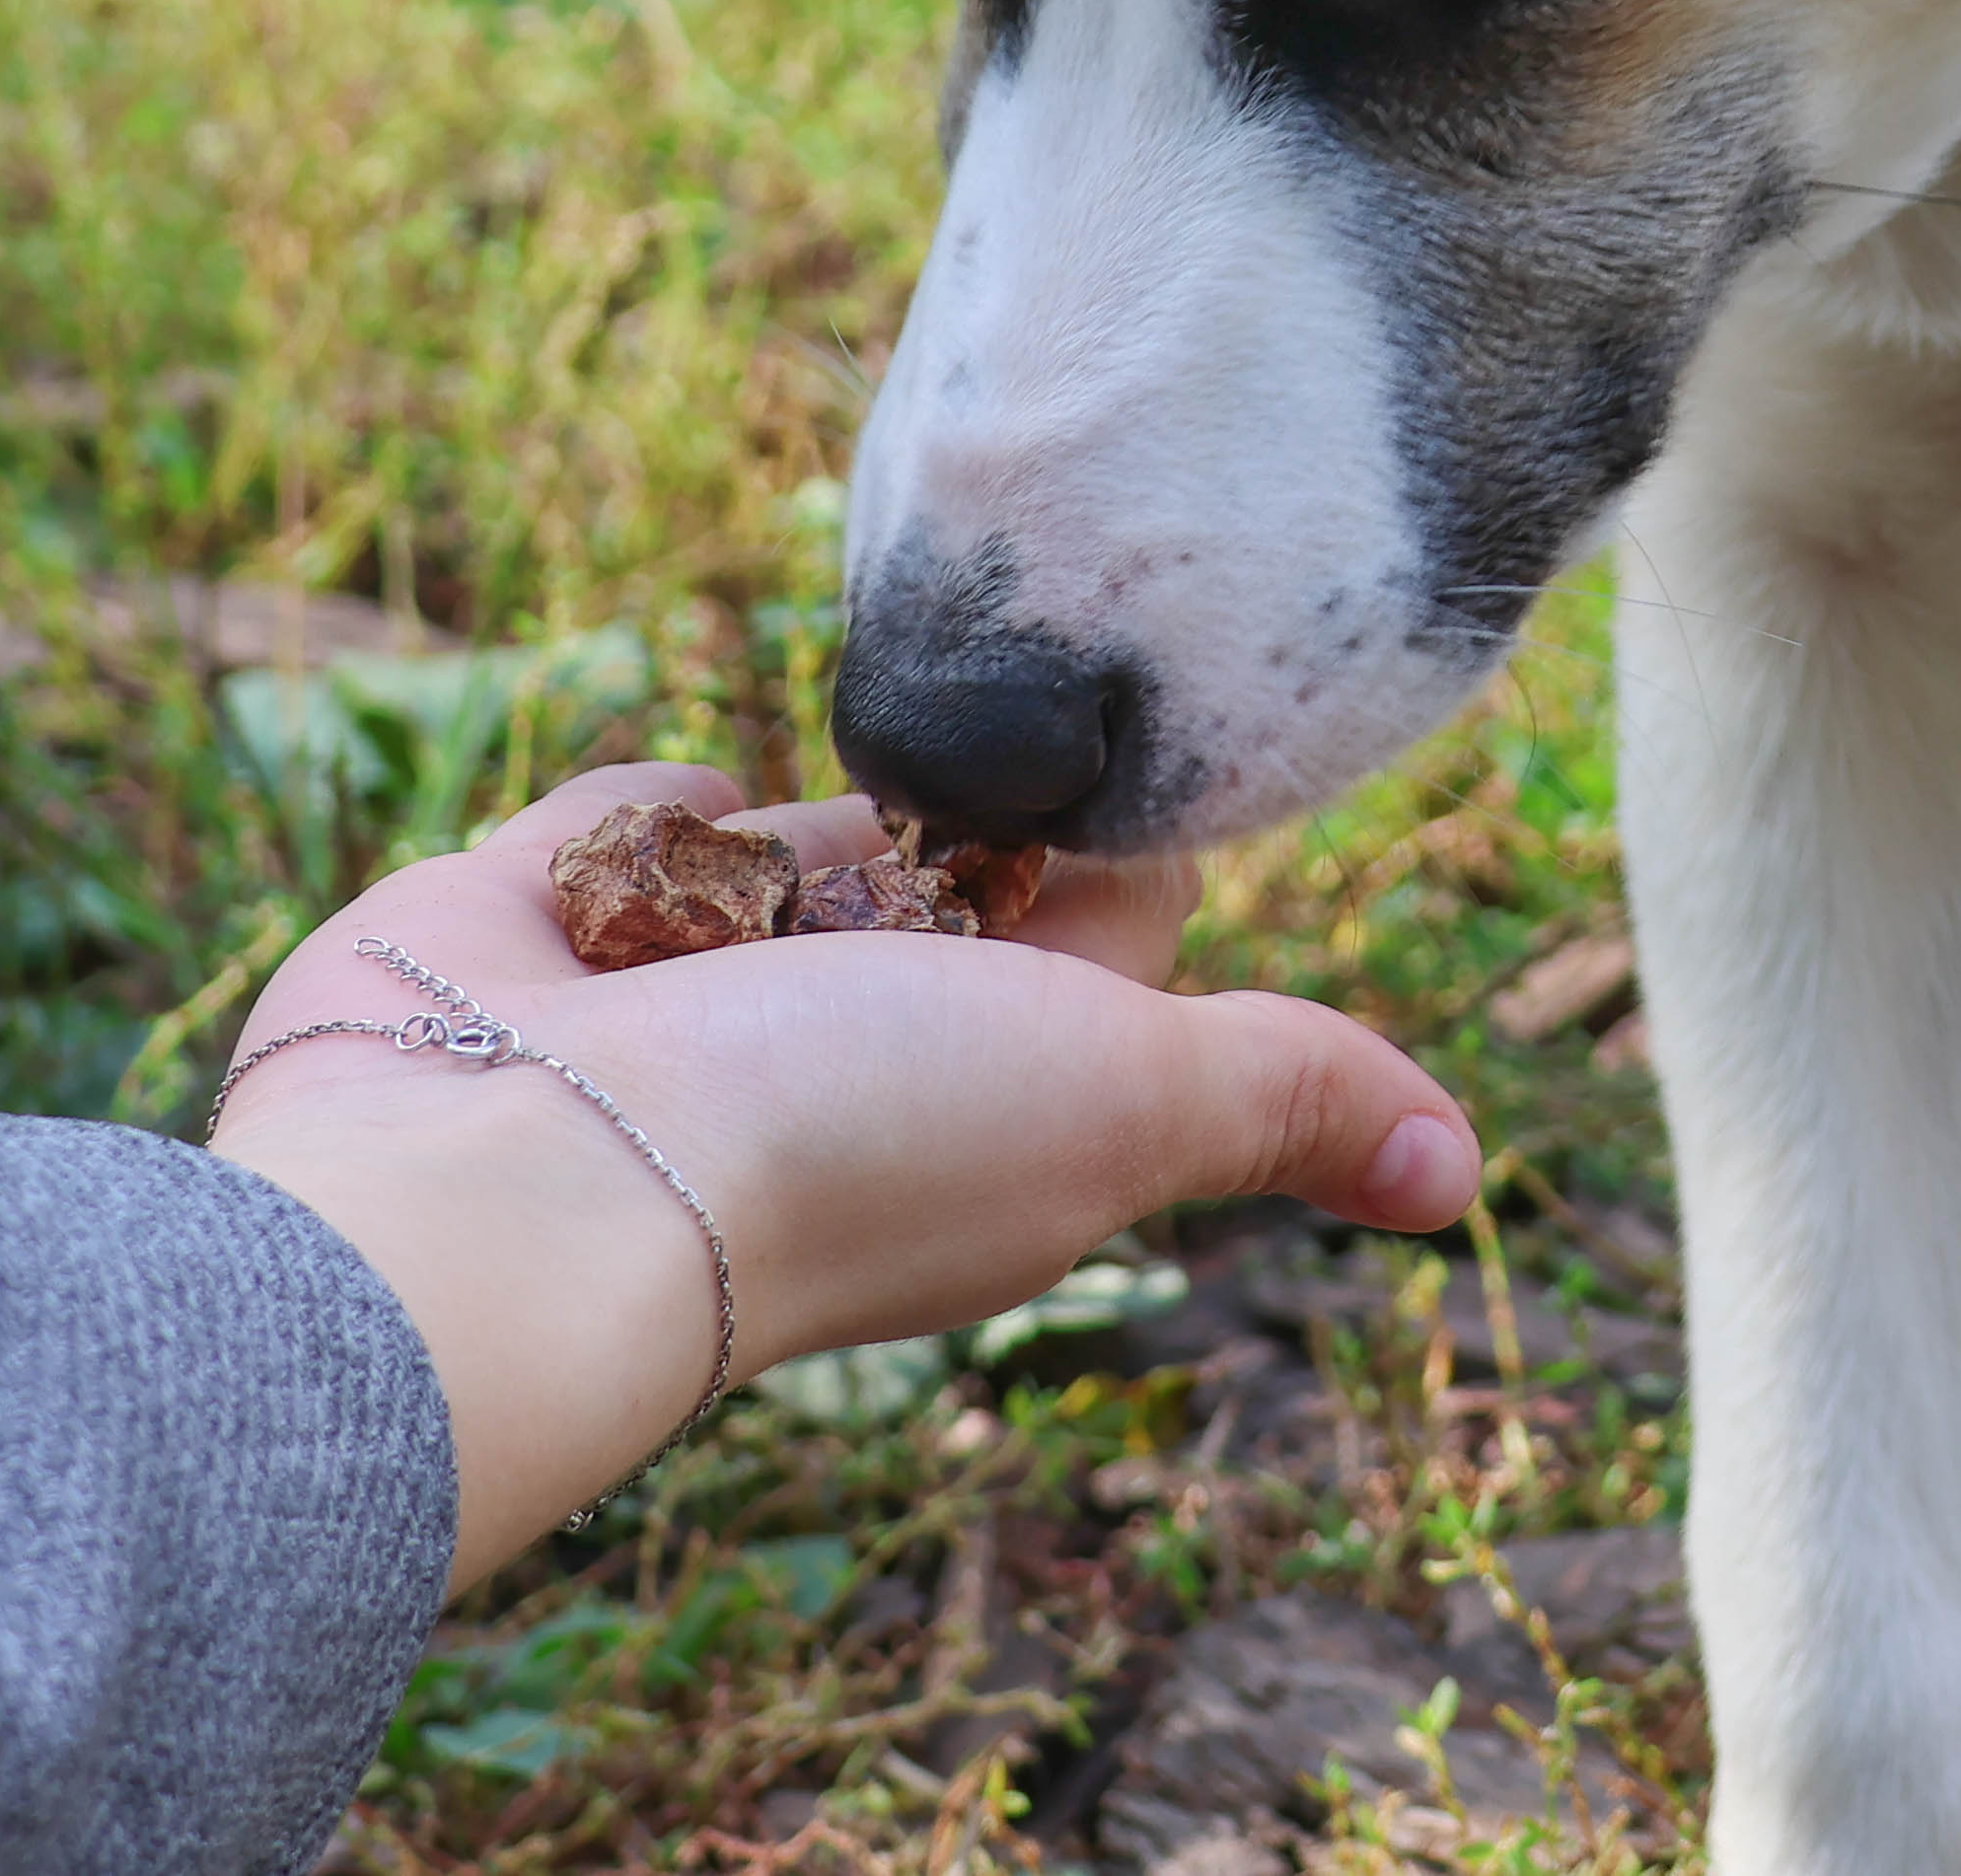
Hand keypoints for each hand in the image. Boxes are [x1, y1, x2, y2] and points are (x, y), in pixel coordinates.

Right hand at [208, 763, 1479, 1592]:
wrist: (504, 1181)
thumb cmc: (828, 1141)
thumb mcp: (1117, 1095)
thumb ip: (1277, 1090)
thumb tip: (1455, 1171)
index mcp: (1007, 1094)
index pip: (1114, 916)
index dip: (1119, 840)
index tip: (1101, 780)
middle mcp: (853, 1049)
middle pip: (948, 860)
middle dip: (937, 815)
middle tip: (915, 808)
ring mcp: (691, 994)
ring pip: (789, 831)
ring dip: (777, 825)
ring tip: (744, 879)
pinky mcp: (543, 924)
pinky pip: (627, 816)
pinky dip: (629, 820)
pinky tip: (630, 858)